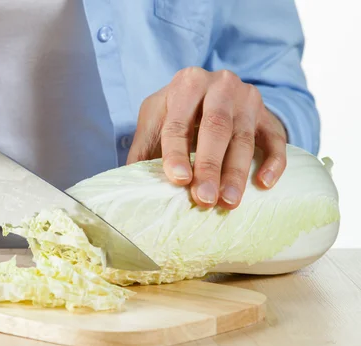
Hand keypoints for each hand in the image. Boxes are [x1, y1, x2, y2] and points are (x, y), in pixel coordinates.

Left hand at [127, 67, 286, 209]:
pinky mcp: (268, 115)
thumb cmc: (178, 112)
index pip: (179, 122)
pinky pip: (276, 138)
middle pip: (215, 128)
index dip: (177, 152)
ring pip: (244, 137)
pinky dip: (274, 162)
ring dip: (237, 172)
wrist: (214, 92)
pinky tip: (265, 184)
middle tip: (204, 198)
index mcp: (187, 83)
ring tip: (229, 201)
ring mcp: (248, 99)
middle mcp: (220, 85)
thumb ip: (144, 148)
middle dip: (209, 166)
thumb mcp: (155, 119)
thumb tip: (129, 186)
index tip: (178, 179)